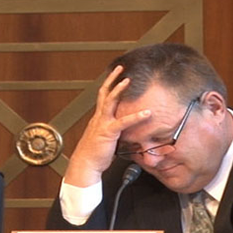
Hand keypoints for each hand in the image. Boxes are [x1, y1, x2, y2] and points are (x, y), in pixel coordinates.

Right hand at [64, 65, 150, 186]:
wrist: (85, 164)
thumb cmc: (94, 155)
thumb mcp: (104, 139)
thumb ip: (112, 132)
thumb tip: (122, 131)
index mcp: (98, 118)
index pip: (103, 97)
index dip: (109, 85)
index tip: (114, 75)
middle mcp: (99, 118)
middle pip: (104, 93)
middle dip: (112, 79)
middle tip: (119, 67)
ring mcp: (102, 123)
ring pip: (110, 101)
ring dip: (119, 89)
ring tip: (128, 79)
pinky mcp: (108, 132)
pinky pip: (123, 122)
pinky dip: (137, 116)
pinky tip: (147, 113)